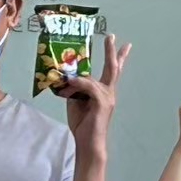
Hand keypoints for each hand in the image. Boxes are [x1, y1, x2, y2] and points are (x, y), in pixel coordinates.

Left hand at [60, 34, 131, 153]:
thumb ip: (73, 88)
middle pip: (113, 68)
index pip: (111, 70)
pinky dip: (79, 84)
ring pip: (92, 79)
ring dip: (77, 81)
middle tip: (113, 36)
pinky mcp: (103, 103)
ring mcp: (107, 98)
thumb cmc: (83, 125)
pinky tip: (71, 85)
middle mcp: (108, 93)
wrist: (89, 143)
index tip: (115, 41)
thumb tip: (67, 76)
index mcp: (103, 92)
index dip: (114, 55)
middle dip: (112, 52)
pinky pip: (89, 87)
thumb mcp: (75, 102)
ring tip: (65, 86)